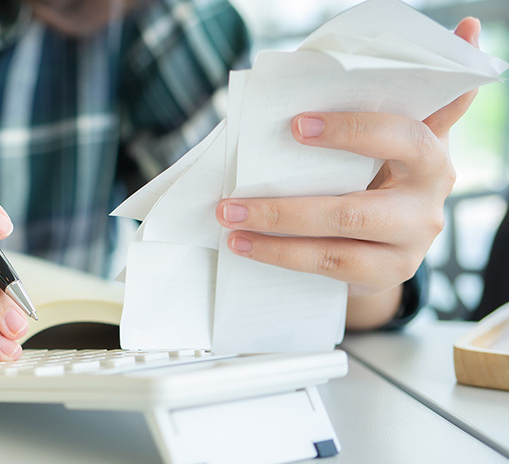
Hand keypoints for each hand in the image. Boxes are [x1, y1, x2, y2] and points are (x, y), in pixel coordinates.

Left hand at [214, 19, 481, 324]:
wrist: (390, 237)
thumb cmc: (379, 172)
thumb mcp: (389, 137)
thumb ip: (393, 96)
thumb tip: (462, 29)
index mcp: (430, 152)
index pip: (403, 133)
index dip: (354, 129)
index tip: (298, 124)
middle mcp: (429, 196)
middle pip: (357, 203)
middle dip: (289, 202)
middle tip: (235, 192)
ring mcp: (413, 238)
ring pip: (338, 236)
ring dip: (276, 226)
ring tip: (228, 216)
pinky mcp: (390, 270)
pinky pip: (329, 264)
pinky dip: (281, 254)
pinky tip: (245, 244)